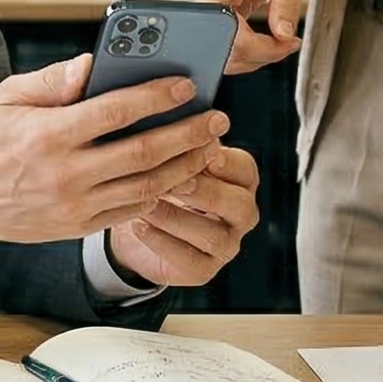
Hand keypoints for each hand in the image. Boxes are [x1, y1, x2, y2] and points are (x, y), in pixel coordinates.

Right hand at [0, 56, 228, 261]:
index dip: (156, 96)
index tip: (187, 83)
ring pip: (146, 186)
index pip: (116, 111)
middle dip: (188, 133)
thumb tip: (93, 62)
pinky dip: (160, 192)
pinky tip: (180, 174)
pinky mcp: (79, 225)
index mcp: (49, 135)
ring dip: (185, 165)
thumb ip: (54, 80)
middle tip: (217, 117)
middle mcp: (66, 174)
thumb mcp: (7, 97)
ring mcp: (75, 205)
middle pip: (143, 152)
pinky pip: (131, 209)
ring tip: (210, 146)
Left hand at [106, 144, 261, 287]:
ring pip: (213, 235)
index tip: (201, 150)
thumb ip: (175, 139)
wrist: (137, 225)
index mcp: (239, 180)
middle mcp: (240, 213)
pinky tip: (139, 224)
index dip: (225, 161)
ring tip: (147, 203)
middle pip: (238, 204)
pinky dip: (162, 242)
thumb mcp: (168, 157)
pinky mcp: (204, 270)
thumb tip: (166, 111)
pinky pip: (189, 259)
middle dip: (205, 191)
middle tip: (175, 180)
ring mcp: (226, 245)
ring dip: (178, 217)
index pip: (245, 168)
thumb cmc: (158, 181)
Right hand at [191, 0, 307, 71]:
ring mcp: (207, 9)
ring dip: (254, 55)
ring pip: (222, 51)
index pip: (218, 24)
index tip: (281, 42)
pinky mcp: (213, 19)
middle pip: (220, 44)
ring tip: (282, 40)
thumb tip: (283, 36)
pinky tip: (268, 39)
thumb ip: (286, 2)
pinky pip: (226, 45)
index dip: (248, 44)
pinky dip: (249, 49)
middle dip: (258, 54)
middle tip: (288, 43)